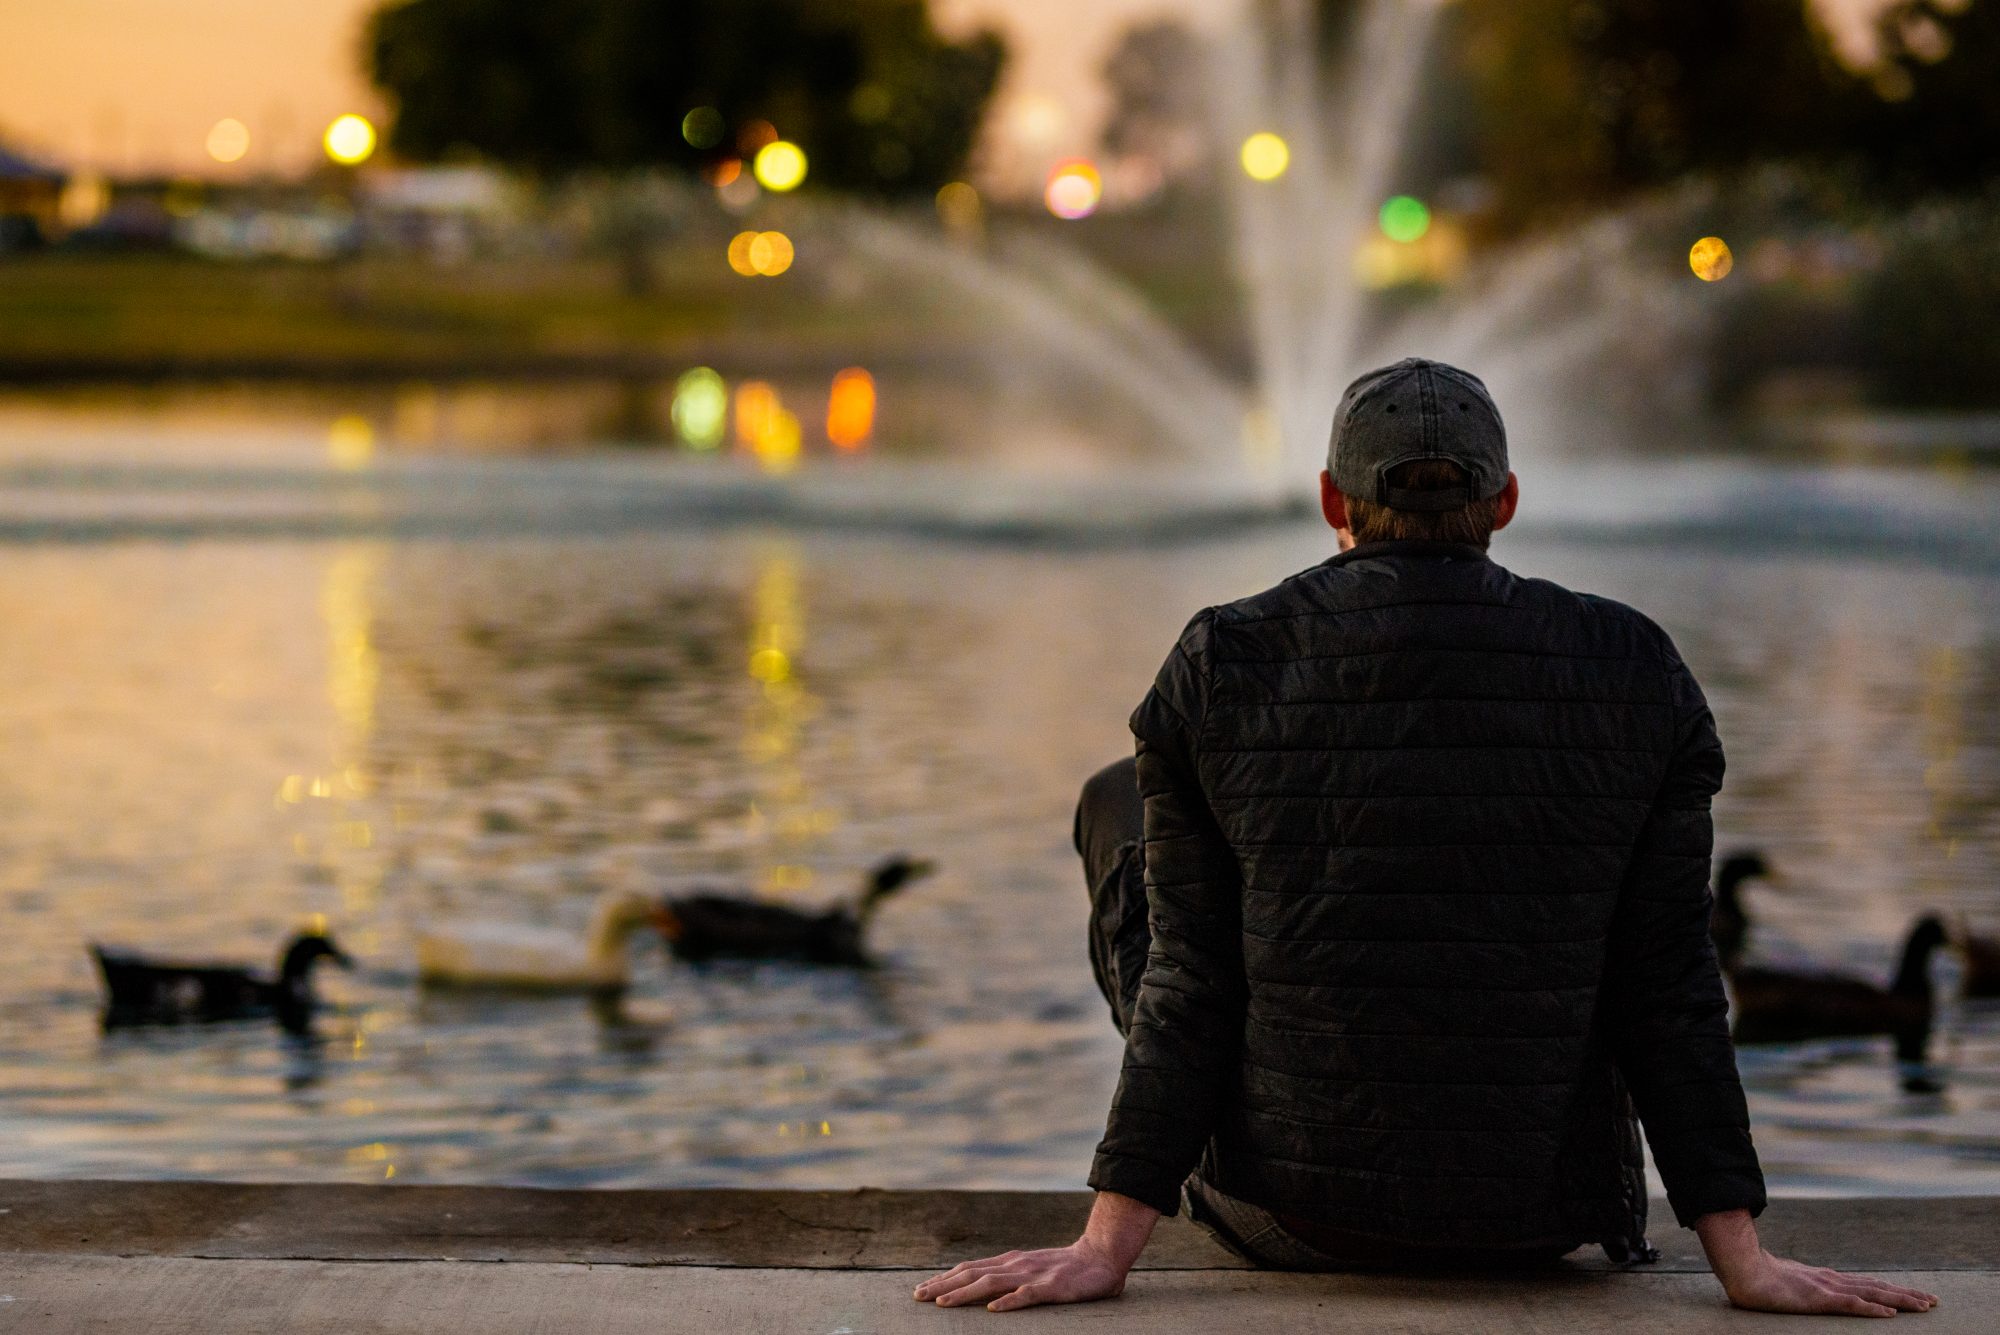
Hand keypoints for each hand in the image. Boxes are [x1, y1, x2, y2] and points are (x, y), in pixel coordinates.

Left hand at [913, 1238, 1128, 1311]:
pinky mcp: (1052, 1287)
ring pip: (992, 1284)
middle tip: (918, 1297)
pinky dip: (1008, 1302)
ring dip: (964, 1293)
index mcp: (1010, 1262)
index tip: (921, 1290)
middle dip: (943, 1286)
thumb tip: (981, 1289)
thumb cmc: (1064, 1267)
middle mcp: (1016, 1265)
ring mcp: (1033, 1275)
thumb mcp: (1030, 1268)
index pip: (970, 1269)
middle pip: (973, 1274)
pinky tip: (992, 1310)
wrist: (1100, 1256)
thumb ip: (1007, 1275)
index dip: (944, 1279)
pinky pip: (1027, 1295)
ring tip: (942, 1303)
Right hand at [1719, 1250, 1937, 1317]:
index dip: (1892, 1290)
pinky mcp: (1818, 1299)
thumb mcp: (1789, 1284)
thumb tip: (1810, 1291)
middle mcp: (1832, 1281)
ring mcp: (1826, 1288)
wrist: (1743, 1270)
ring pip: (1871, 1294)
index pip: (1867, 1285)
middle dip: (1907, 1295)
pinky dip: (1873, 1308)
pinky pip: (1851, 1305)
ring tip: (1923, 1307)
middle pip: (1877, 1287)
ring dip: (1899, 1300)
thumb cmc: (1759, 1278)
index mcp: (1826, 1279)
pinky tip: (1889, 1314)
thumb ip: (1804, 1287)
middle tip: (1934, 1301)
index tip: (1914, 1295)